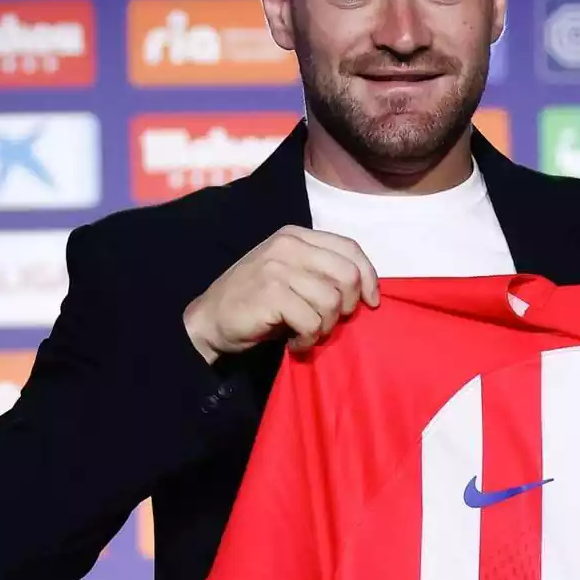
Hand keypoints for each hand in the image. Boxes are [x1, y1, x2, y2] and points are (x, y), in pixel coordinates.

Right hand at [183, 225, 379, 362]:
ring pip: (332, 301)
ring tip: (307, 335)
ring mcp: (277, 268)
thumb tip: (365, 290)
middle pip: (348, 274)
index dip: (369, 276)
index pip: (350, 248)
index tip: (371, 302)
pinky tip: (294, 343)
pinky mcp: (271, 293)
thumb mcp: (289, 274)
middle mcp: (288, 245)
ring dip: (325, 328)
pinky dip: (308, 340)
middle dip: (347, 306)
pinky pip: (312, 321)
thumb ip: (321, 271)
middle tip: (330, 322)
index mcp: (296, 236)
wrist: (208, 320)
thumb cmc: (255, 301)